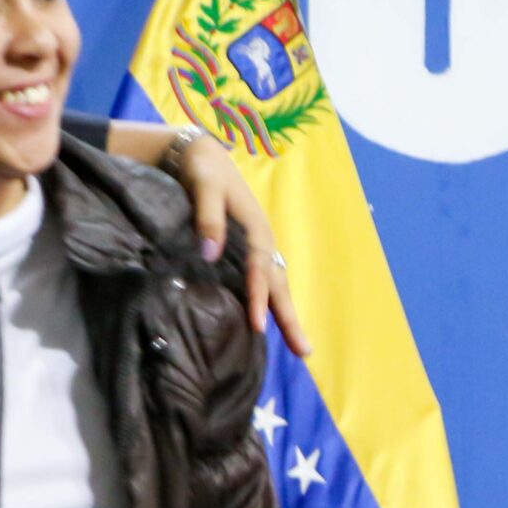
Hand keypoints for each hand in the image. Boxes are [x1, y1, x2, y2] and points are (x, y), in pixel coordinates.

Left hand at [171, 134, 308, 356]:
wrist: (202, 156)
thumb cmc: (203, 171)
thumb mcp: (204, 187)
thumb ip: (208, 219)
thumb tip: (211, 255)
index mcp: (256, 227)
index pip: (260, 269)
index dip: (259, 297)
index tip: (258, 326)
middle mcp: (263, 241)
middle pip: (279, 285)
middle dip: (291, 318)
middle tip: (305, 351)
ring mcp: (257, 247)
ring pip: (276, 285)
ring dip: (286, 314)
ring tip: (298, 345)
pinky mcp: (247, 251)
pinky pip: (264, 281)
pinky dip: (271, 303)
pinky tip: (269, 321)